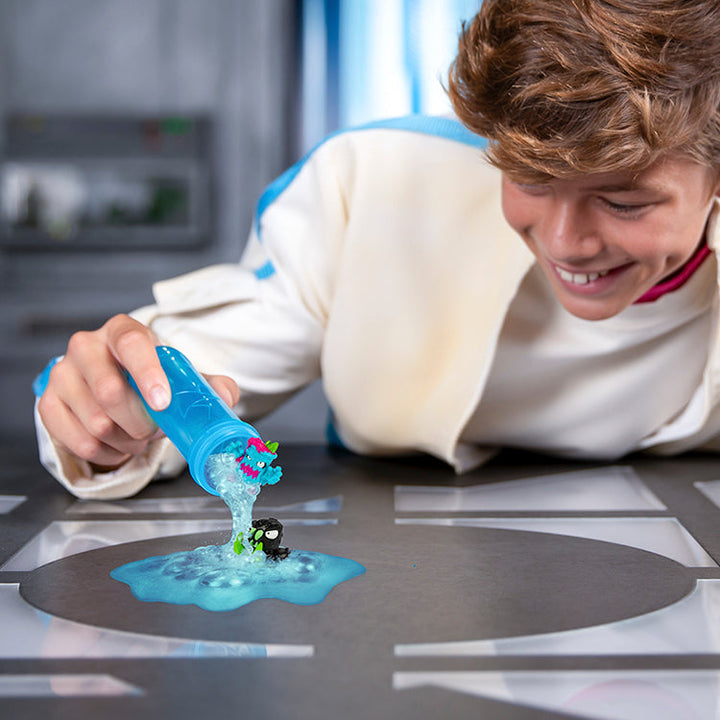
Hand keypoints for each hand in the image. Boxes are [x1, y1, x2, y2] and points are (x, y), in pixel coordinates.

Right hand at [37, 314, 239, 470]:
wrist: (111, 387)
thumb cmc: (149, 377)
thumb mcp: (180, 376)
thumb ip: (207, 384)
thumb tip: (226, 396)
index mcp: (122, 331)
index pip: (132, 342)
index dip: (147, 373)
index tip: (162, 403)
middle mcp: (86, 346)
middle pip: (109, 391)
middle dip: (140, 422)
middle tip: (152, 429)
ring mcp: (61, 374)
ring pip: (96, 422)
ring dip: (125, 440)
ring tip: (135, 435)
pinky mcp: (47, 403)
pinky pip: (78, 441)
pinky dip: (105, 452)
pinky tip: (115, 443)